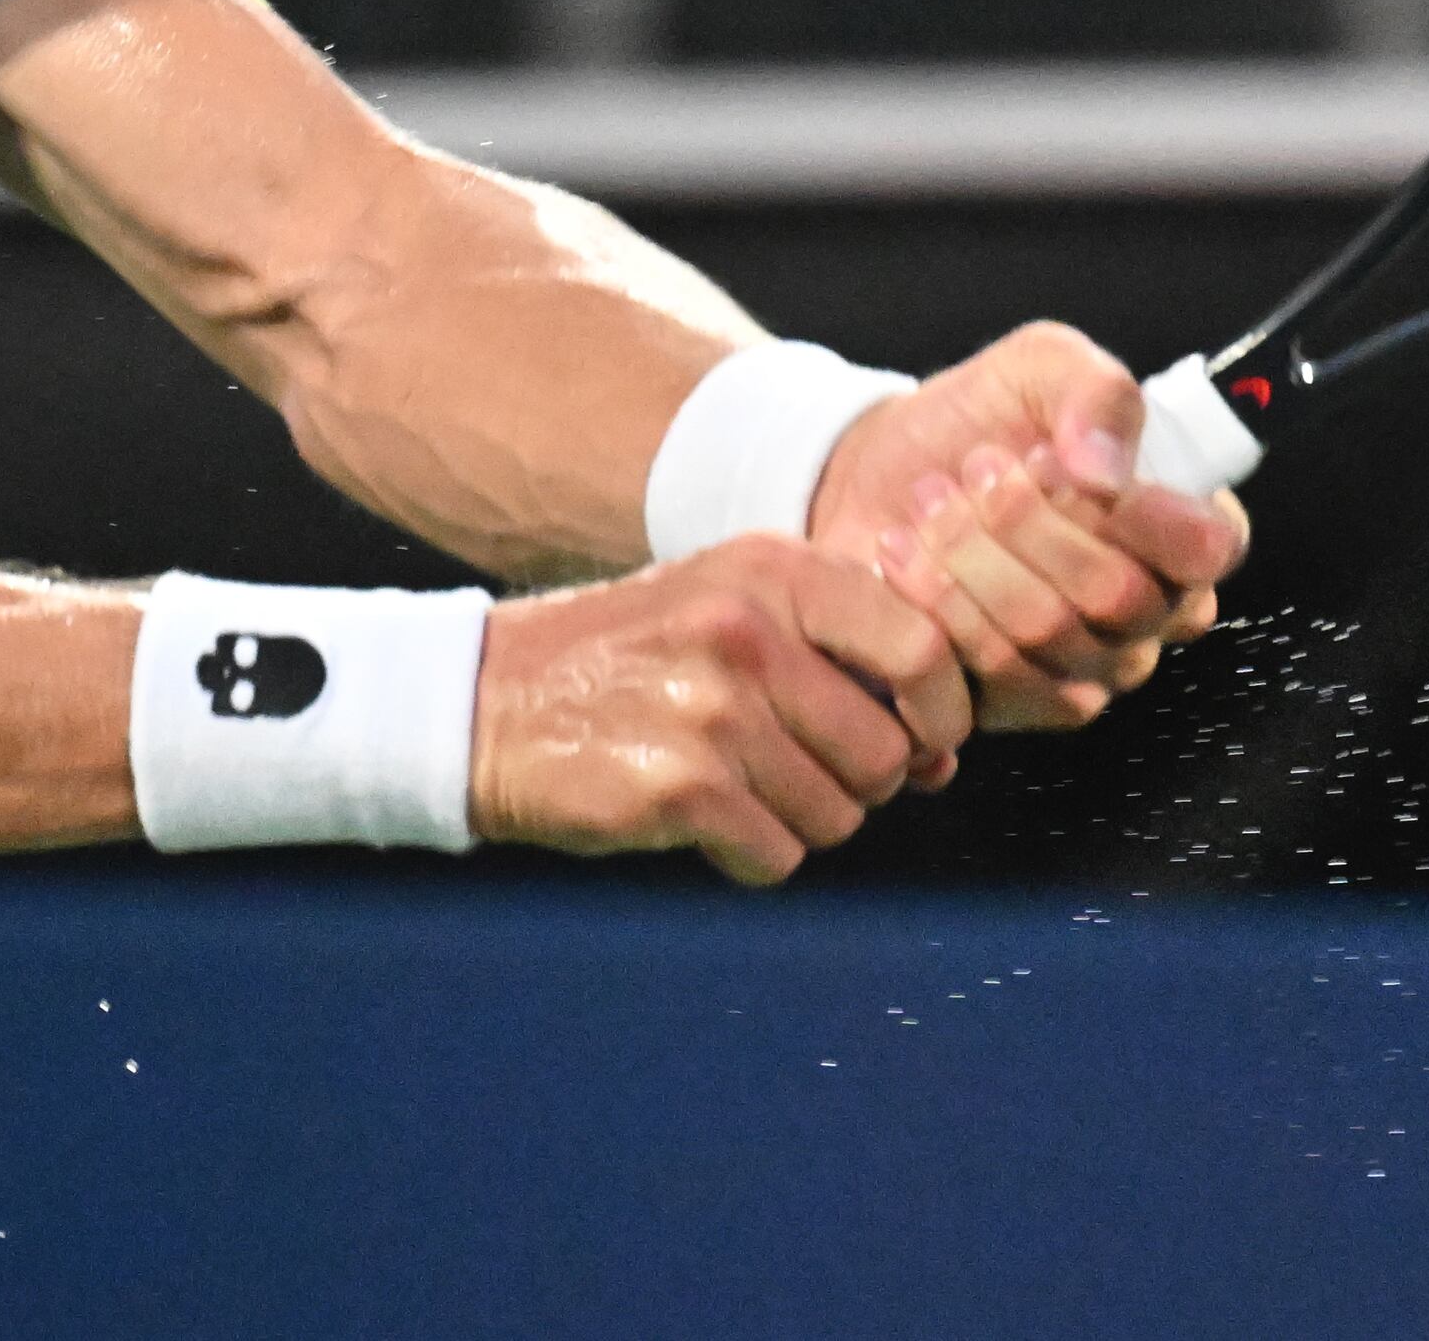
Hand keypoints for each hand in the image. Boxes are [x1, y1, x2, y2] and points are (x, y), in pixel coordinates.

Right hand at [469, 535, 971, 885]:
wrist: (486, 701)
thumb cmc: (631, 660)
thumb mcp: (730, 603)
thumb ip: (838, 654)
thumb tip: (941, 757)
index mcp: (773, 571)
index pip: (919, 646)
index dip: (941, 713)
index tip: (925, 745)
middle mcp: (747, 631)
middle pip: (884, 753)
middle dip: (859, 785)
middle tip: (798, 772)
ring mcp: (712, 712)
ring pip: (836, 815)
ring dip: (798, 821)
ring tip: (735, 787)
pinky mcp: (678, 789)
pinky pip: (776, 856)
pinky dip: (749, 854)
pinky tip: (701, 818)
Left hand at [807, 323, 1249, 734]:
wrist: (880, 471)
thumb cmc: (981, 419)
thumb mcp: (1042, 366)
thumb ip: (1096, 393)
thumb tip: (1107, 469)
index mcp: (1180, 530)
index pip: (1207, 547)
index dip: (1141, 512)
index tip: (1063, 465)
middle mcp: (1149, 611)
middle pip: (1117, 595)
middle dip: (1028, 521)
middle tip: (978, 469)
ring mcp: (1086, 666)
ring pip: (1049, 634)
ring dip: (972, 554)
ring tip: (931, 500)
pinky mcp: (1015, 700)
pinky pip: (993, 677)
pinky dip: (938, 603)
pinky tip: (905, 555)